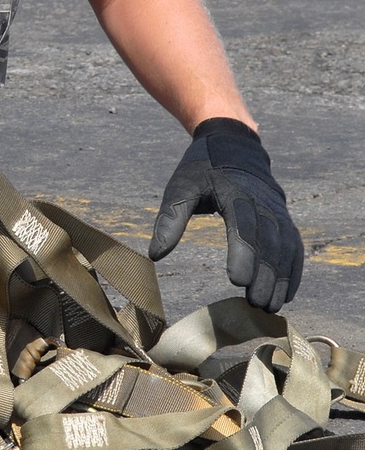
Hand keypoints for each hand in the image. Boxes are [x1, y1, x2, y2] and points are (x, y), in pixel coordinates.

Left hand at [148, 118, 303, 314]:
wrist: (234, 143)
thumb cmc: (202, 168)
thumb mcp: (181, 186)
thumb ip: (170, 219)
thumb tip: (155, 255)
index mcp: (234, 191)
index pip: (242, 224)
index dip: (243, 253)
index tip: (237, 280)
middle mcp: (262, 201)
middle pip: (267, 241)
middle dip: (264, 274)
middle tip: (255, 303)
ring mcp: (276, 209)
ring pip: (284, 246)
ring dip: (280, 277)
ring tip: (270, 305)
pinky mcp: (284, 217)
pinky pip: (294, 244)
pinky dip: (294, 268)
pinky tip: (287, 292)